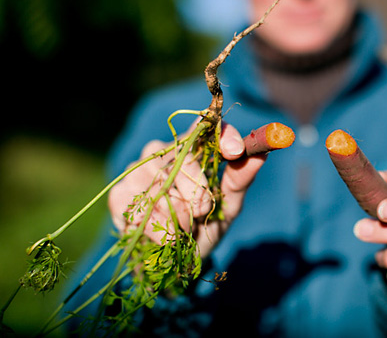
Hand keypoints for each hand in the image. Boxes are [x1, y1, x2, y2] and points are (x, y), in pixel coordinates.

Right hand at [108, 121, 265, 258]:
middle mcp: (162, 151)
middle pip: (185, 160)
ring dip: (179, 215)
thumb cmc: (204, 227)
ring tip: (183, 228)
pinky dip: (159, 227)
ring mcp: (137, 170)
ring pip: (164, 186)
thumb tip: (262, 152)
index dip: (221, 135)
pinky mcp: (119, 194)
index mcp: (191, 149)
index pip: (205, 128)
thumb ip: (240, 179)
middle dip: (199, 193)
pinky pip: (143, 207)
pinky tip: (163, 235)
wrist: (174, 262)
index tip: (234, 152)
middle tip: (202, 213)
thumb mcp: (228, 207)